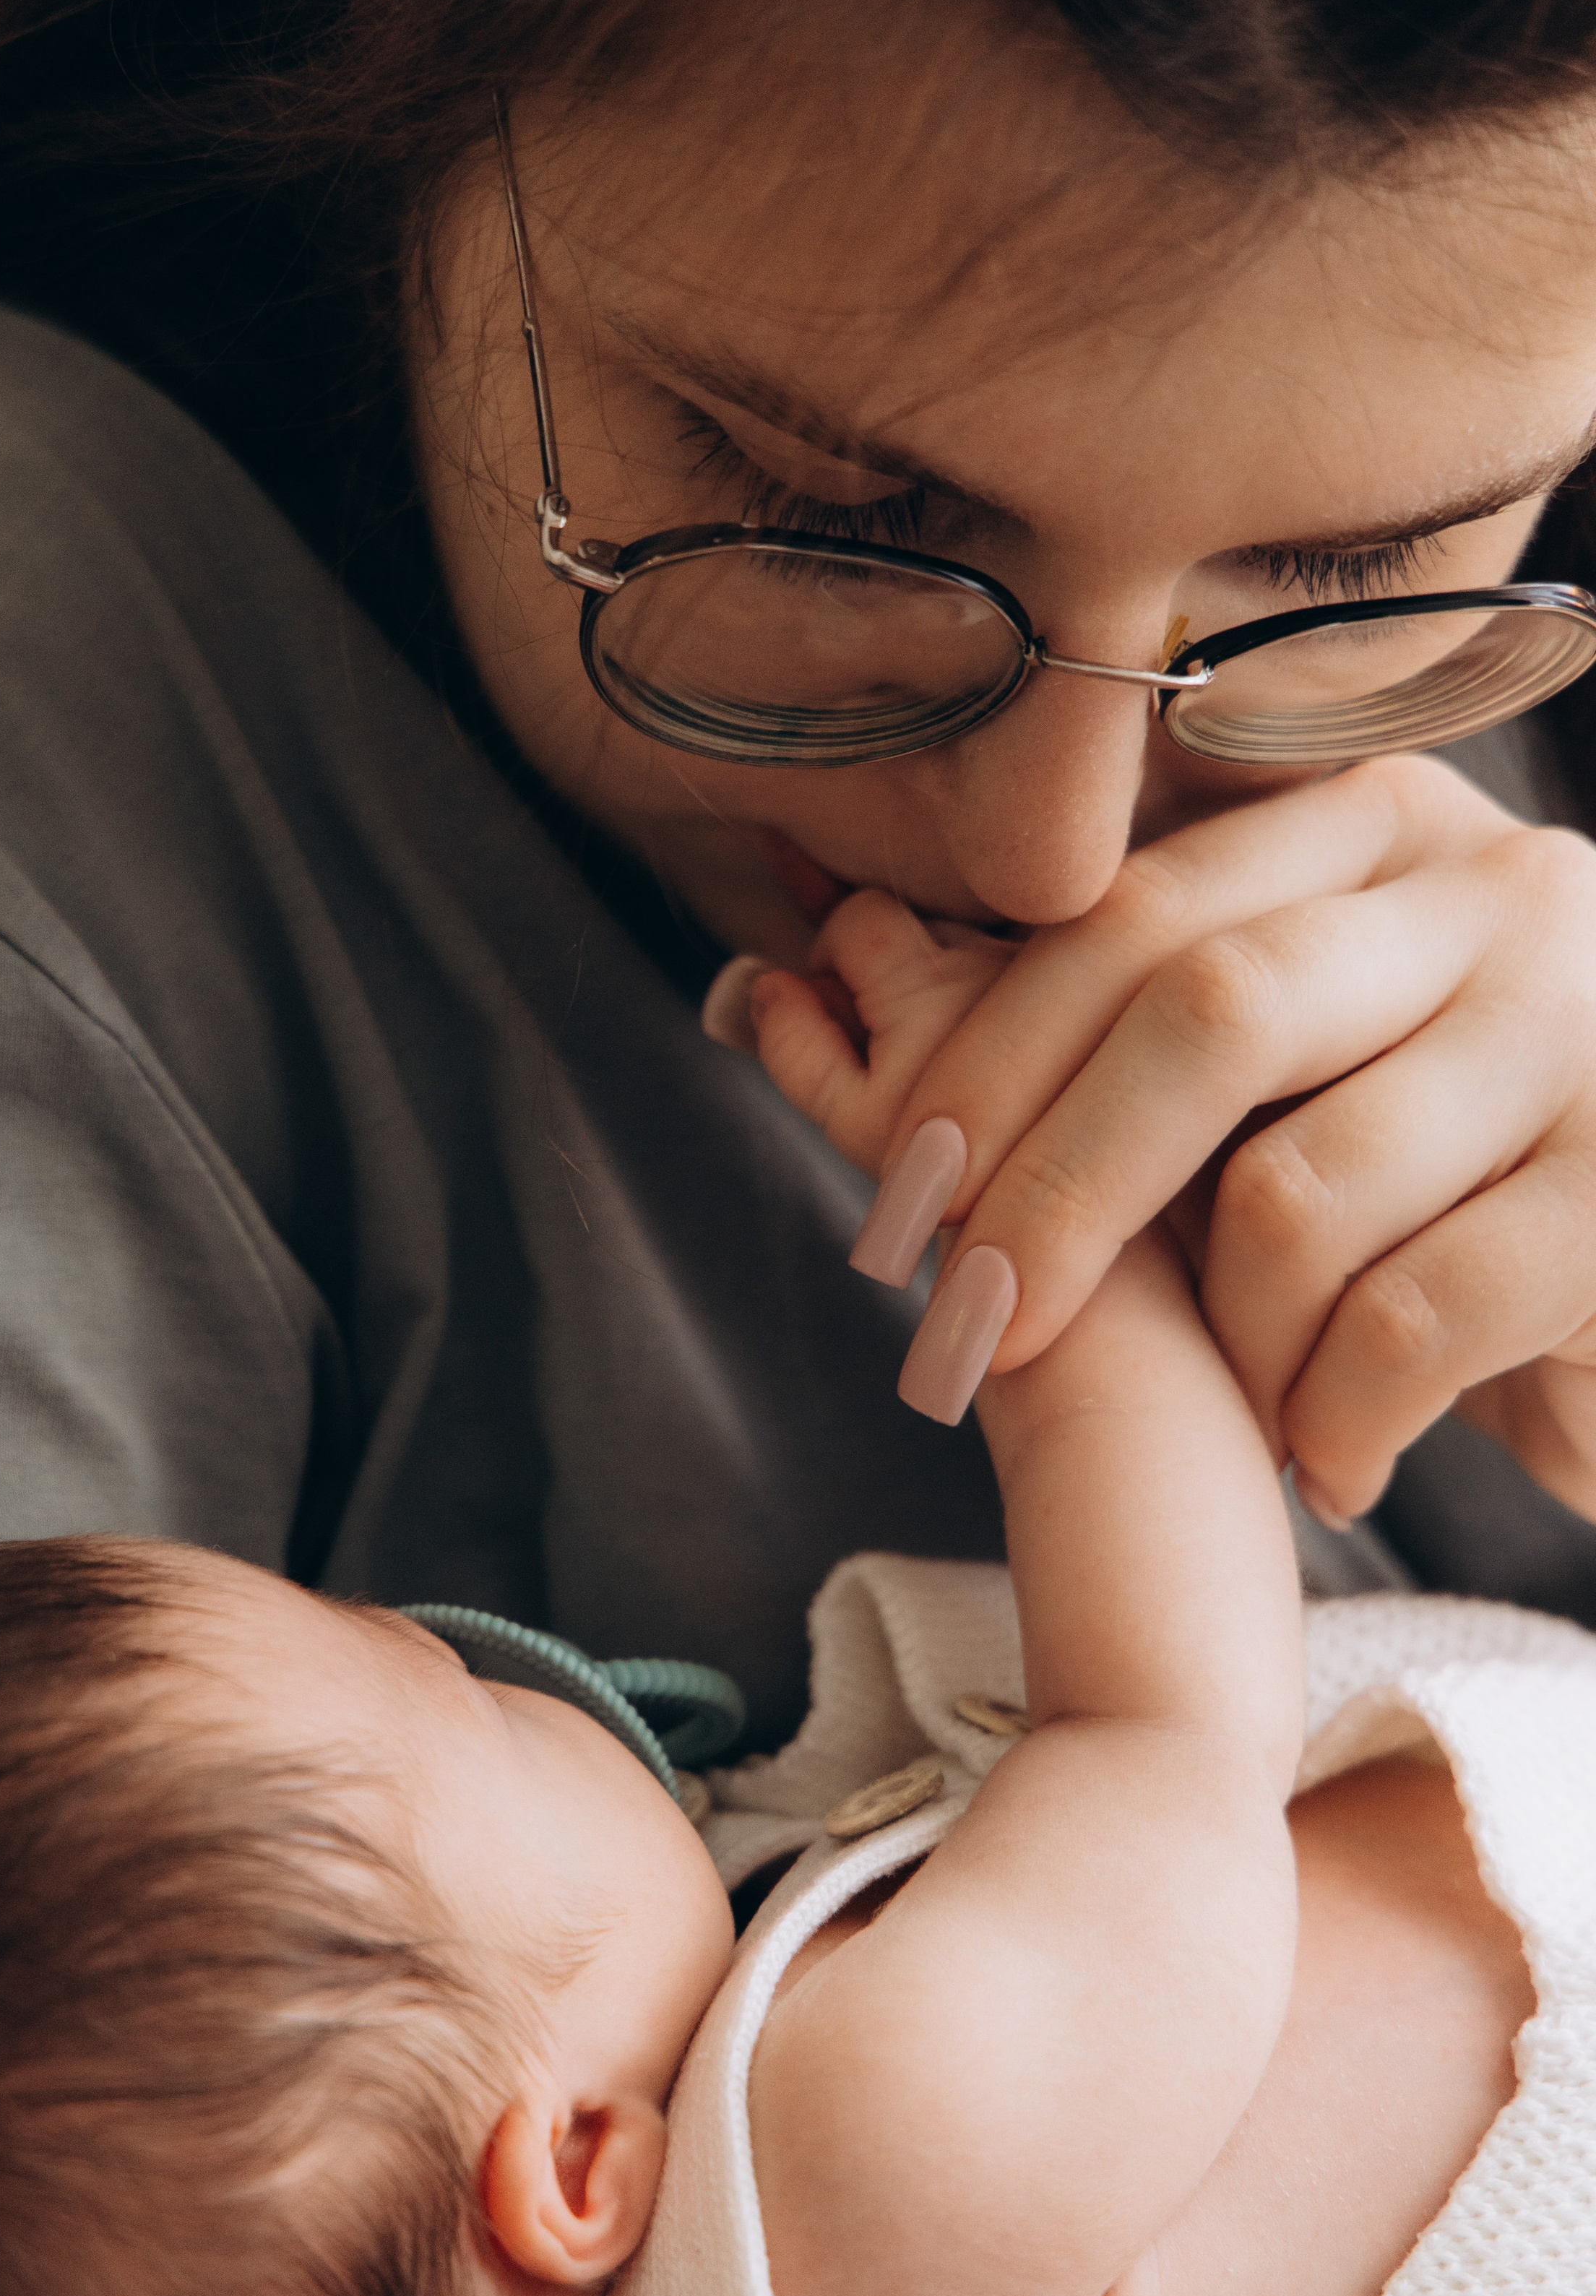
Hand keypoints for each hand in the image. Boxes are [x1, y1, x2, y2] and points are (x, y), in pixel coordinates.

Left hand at [748, 758, 1595, 1521]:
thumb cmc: (1442, 1185)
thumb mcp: (1299, 1063)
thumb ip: (1123, 1016)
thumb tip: (780, 989)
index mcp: (1383, 830)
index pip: (1135, 910)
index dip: (990, 1055)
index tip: (900, 1193)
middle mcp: (1499, 895)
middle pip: (1203, 1012)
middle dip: (1056, 1188)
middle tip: (973, 1322)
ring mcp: (1587, 1036)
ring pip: (1299, 1189)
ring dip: (1229, 1342)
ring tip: (1241, 1415)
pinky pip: (1411, 1320)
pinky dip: (1335, 1418)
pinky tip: (1330, 1465)